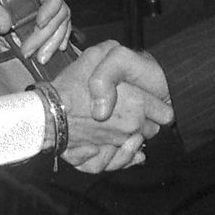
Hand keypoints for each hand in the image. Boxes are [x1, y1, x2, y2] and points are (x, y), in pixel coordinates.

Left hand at [0, 0, 72, 65]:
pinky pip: (58, 28)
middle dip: (47, 33)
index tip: (40, 23)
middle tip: (30, 51)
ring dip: (53, 41)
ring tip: (40, 58)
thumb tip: (4, 26)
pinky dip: (57, 39)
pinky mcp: (40, 19)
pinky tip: (53, 51)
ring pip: (61, 21)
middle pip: (59, 9)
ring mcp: (42, 5)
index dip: (52, 3)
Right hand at [53, 41, 172, 172]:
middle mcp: (132, 126)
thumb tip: (126, 56)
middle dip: (145, 121)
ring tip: (121, 125)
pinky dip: (121, 157)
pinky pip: (120, 162)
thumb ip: (117, 52)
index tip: (149, 101)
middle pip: (153, 129)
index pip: (166, 113)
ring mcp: (118, 143)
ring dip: (132, 137)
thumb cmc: (72, 86)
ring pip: (136, 145)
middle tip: (131, 110)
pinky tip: (120, 147)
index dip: (158, 105)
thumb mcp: (95, 55)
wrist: (48, 113)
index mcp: (137, 103)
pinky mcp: (104, 158)